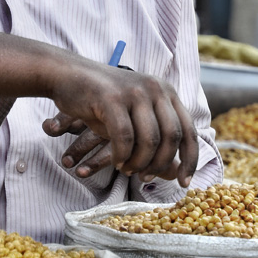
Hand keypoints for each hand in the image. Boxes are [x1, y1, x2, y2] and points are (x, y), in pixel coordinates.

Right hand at [42, 65, 197, 186]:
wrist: (67, 75)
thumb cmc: (102, 102)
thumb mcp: (134, 117)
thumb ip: (155, 138)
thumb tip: (175, 172)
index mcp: (166, 92)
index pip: (188, 130)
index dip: (190, 160)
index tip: (184, 183)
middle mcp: (155, 89)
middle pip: (172, 137)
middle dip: (160, 164)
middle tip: (144, 177)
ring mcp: (135, 91)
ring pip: (149, 140)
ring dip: (138, 162)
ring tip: (126, 169)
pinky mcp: (112, 98)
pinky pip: (124, 137)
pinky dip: (121, 156)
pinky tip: (116, 161)